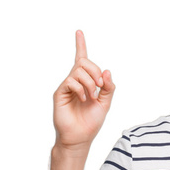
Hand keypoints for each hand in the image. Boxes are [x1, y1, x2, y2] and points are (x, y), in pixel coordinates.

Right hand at [53, 30, 114, 150]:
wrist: (80, 138)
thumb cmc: (91, 122)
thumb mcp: (106, 103)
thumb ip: (109, 87)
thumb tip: (107, 71)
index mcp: (86, 82)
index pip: (82, 60)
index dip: (81, 45)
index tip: (79, 32)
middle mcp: (75, 81)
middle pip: (84, 62)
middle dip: (95, 71)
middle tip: (101, 86)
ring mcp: (67, 87)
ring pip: (78, 70)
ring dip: (90, 82)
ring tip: (92, 96)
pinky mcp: (60, 93)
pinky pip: (71, 81)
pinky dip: (81, 89)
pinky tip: (83, 100)